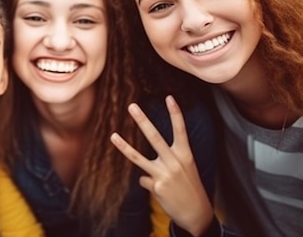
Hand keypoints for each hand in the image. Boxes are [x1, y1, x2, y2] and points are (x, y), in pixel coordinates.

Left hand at [110, 96, 212, 235]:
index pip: (180, 130)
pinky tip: (159, 190)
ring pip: (139, 158)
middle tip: (132, 106)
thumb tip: (151, 155)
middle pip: (155, 137)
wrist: (197, 213)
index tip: (169, 97)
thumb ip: (171, 158)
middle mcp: (175, 162)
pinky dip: (148, 183)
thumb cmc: (189, 187)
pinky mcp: (156, 187)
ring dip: (124, 146)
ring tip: (112, 136)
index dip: (175, 113)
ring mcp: (164, 174)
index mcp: (185, 155)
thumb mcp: (187, 168)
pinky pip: (143, 180)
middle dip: (142, 121)